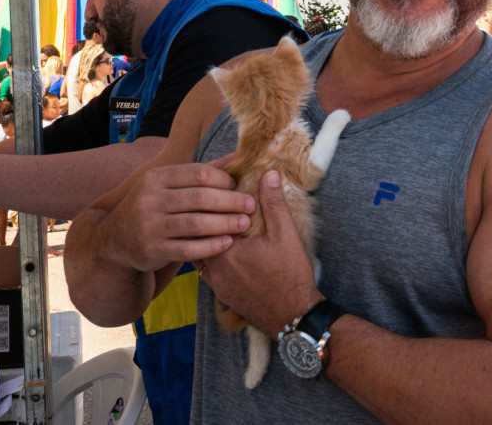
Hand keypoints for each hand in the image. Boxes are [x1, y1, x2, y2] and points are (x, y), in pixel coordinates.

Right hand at [100, 156, 253, 273]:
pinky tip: (227, 243)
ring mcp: (150, 226)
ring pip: (196, 223)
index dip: (223, 179)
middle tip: (251, 205)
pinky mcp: (152, 250)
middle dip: (230, 201)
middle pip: (200, 197)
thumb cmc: (153, 208)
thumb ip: (202, 172)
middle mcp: (150, 199)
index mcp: (156, 178)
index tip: (239, 186)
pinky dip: (211, 246)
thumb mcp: (168, 185)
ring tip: (244, 224)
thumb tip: (236, 156)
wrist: (115, 241)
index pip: (197, 173)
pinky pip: (188, 248)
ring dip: (225, 223)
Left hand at [198, 171, 322, 336]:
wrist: (292, 317)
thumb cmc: (290, 276)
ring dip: (205, 238)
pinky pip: (205, 270)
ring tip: (214, 222)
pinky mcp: (222, 294)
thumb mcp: (286, 235)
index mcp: (227, 249)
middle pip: (199, 236)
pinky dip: (209, 255)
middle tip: (214, 202)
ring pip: (199, 253)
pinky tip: (220, 247)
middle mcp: (214, 267)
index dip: (210, 201)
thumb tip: (269, 174)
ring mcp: (216, 283)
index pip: (207, 219)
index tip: (218, 188)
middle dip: (205, 218)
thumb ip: (274, 204)